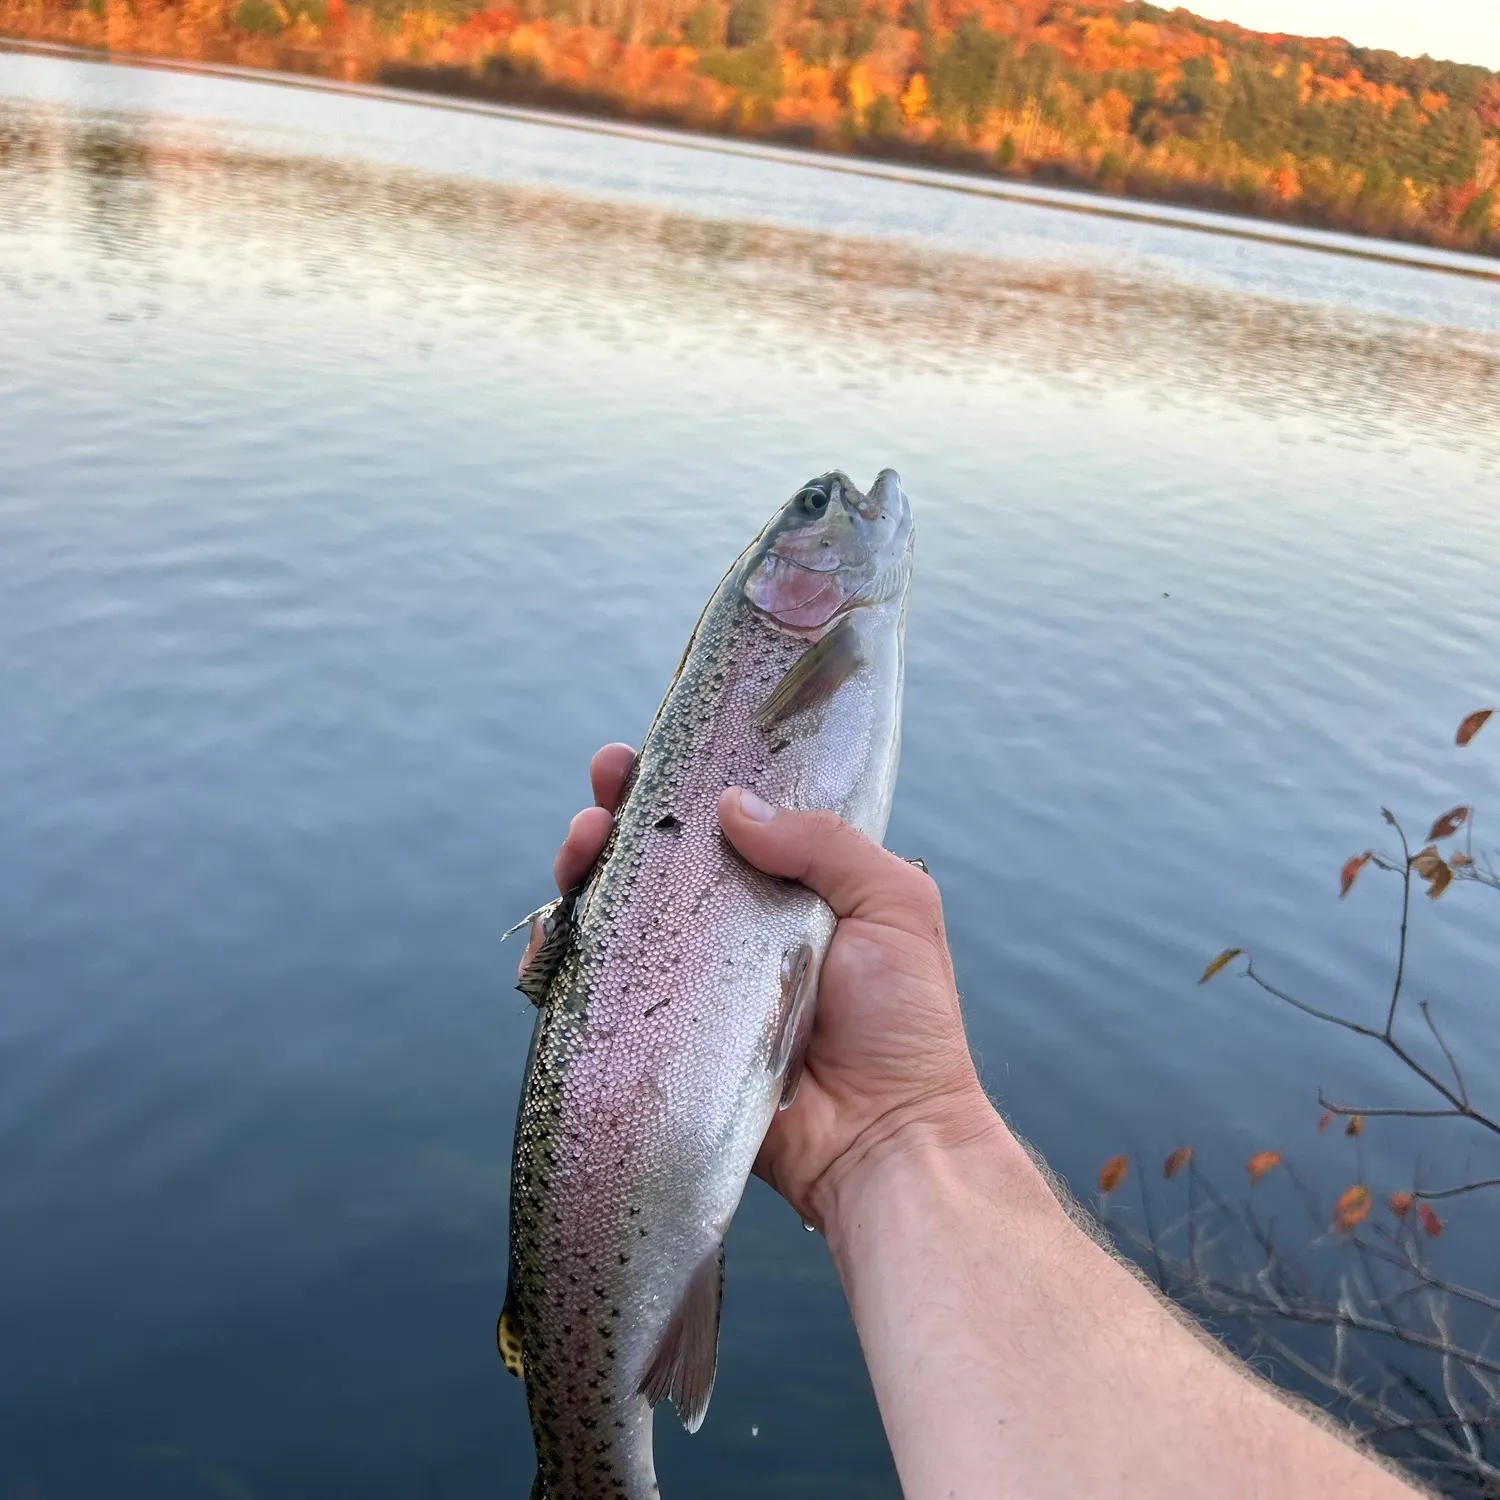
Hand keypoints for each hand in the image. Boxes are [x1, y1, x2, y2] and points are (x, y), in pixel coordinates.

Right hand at [524, 744, 998, 1229]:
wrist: (883, 1138)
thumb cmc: (905, 1023)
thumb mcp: (894, 906)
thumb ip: (826, 844)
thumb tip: (733, 805)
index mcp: (788, 891)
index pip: (722, 823)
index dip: (680, 784)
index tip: (645, 758)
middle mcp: (732, 930)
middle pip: (656, 858)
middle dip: (617, 816)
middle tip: (602, 796)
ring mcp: (691, 984)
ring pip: (616, 913)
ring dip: (585, 869)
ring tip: (580, 848)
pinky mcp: (659, 1038)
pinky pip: (594, 990)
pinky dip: (559, 955)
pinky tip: (552, 930)